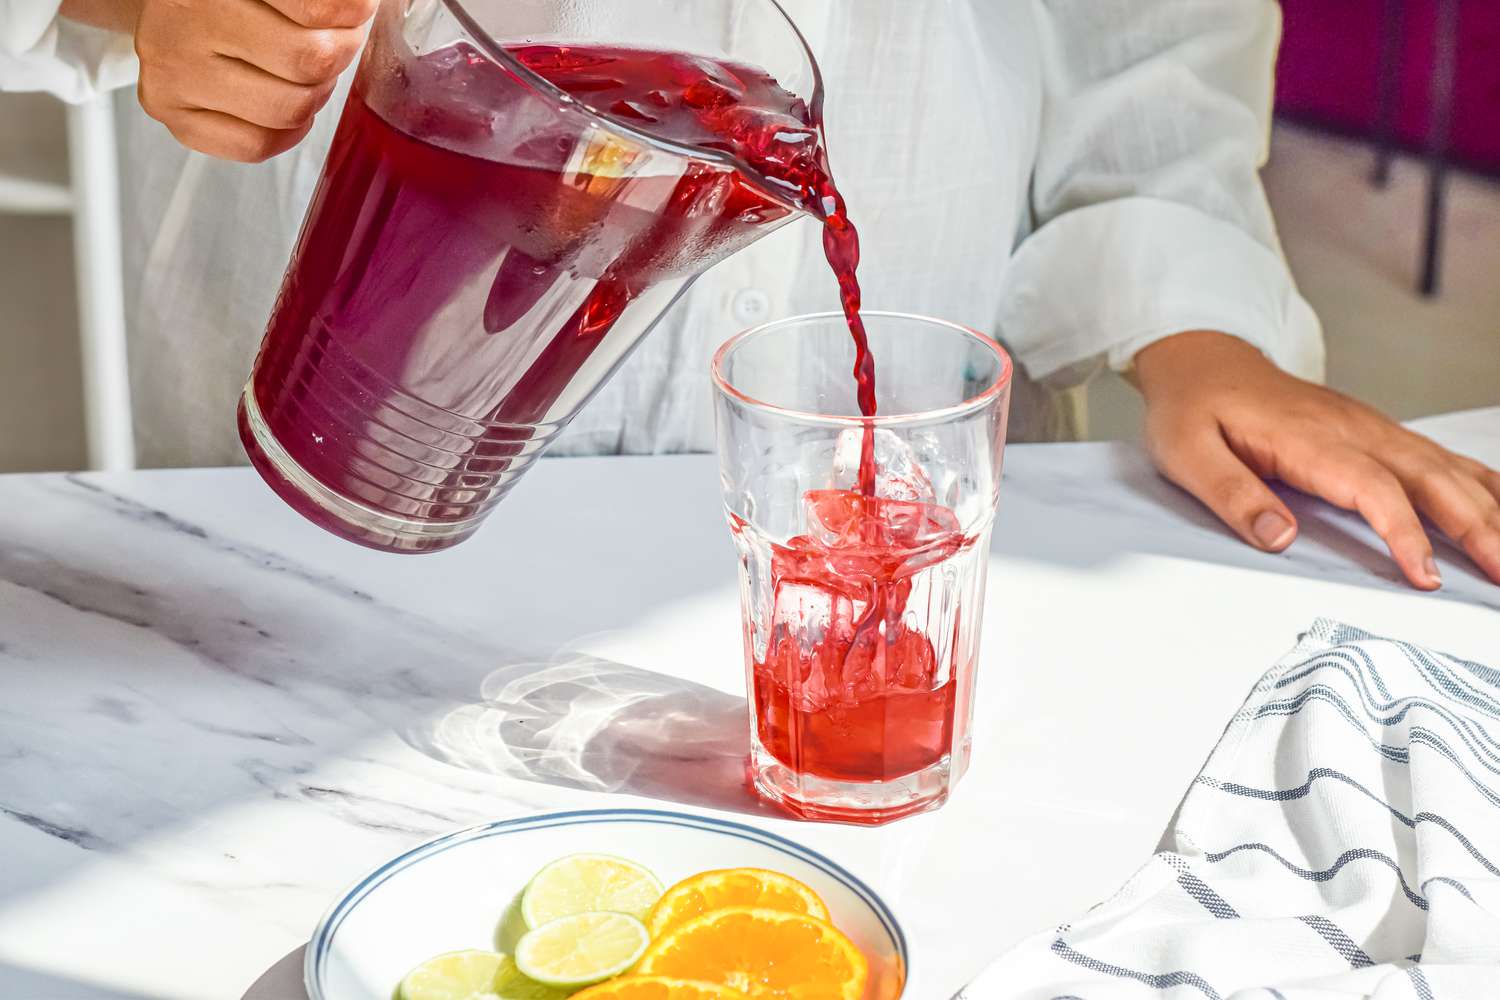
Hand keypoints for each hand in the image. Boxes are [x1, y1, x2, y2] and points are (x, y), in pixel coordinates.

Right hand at [127, 0, 376, 161]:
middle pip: (310, 60)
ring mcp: (176, 75)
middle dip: (340, 51)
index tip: (358, 9)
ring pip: (290, 109)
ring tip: (310, 69)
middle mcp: (184, 23)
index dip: (352, 10)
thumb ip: (313, 0)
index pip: (314, 8)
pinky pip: (258, 145)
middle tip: (339, 39)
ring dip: (318, 92)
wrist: (163, 11)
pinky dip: (289, 131)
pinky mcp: (176, 118)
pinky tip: (288, 102)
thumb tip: (362, 7)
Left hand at [1134, 331, 1499, 589]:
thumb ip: (1232, 495)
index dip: (1404, 532)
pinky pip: (1440, 458)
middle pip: (1430, 478)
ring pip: (1446, 468)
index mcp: (1309, 438)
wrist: (1202, 360)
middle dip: (1477, 527)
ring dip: (1489, 509)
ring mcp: (1369, 428)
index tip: (1423, 574)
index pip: (1372, 488)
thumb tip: (1279, 537)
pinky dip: (1479, 485)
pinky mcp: (1374, 432)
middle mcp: (1353, 429)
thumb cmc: (1195, 407)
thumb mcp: (1188, 452)